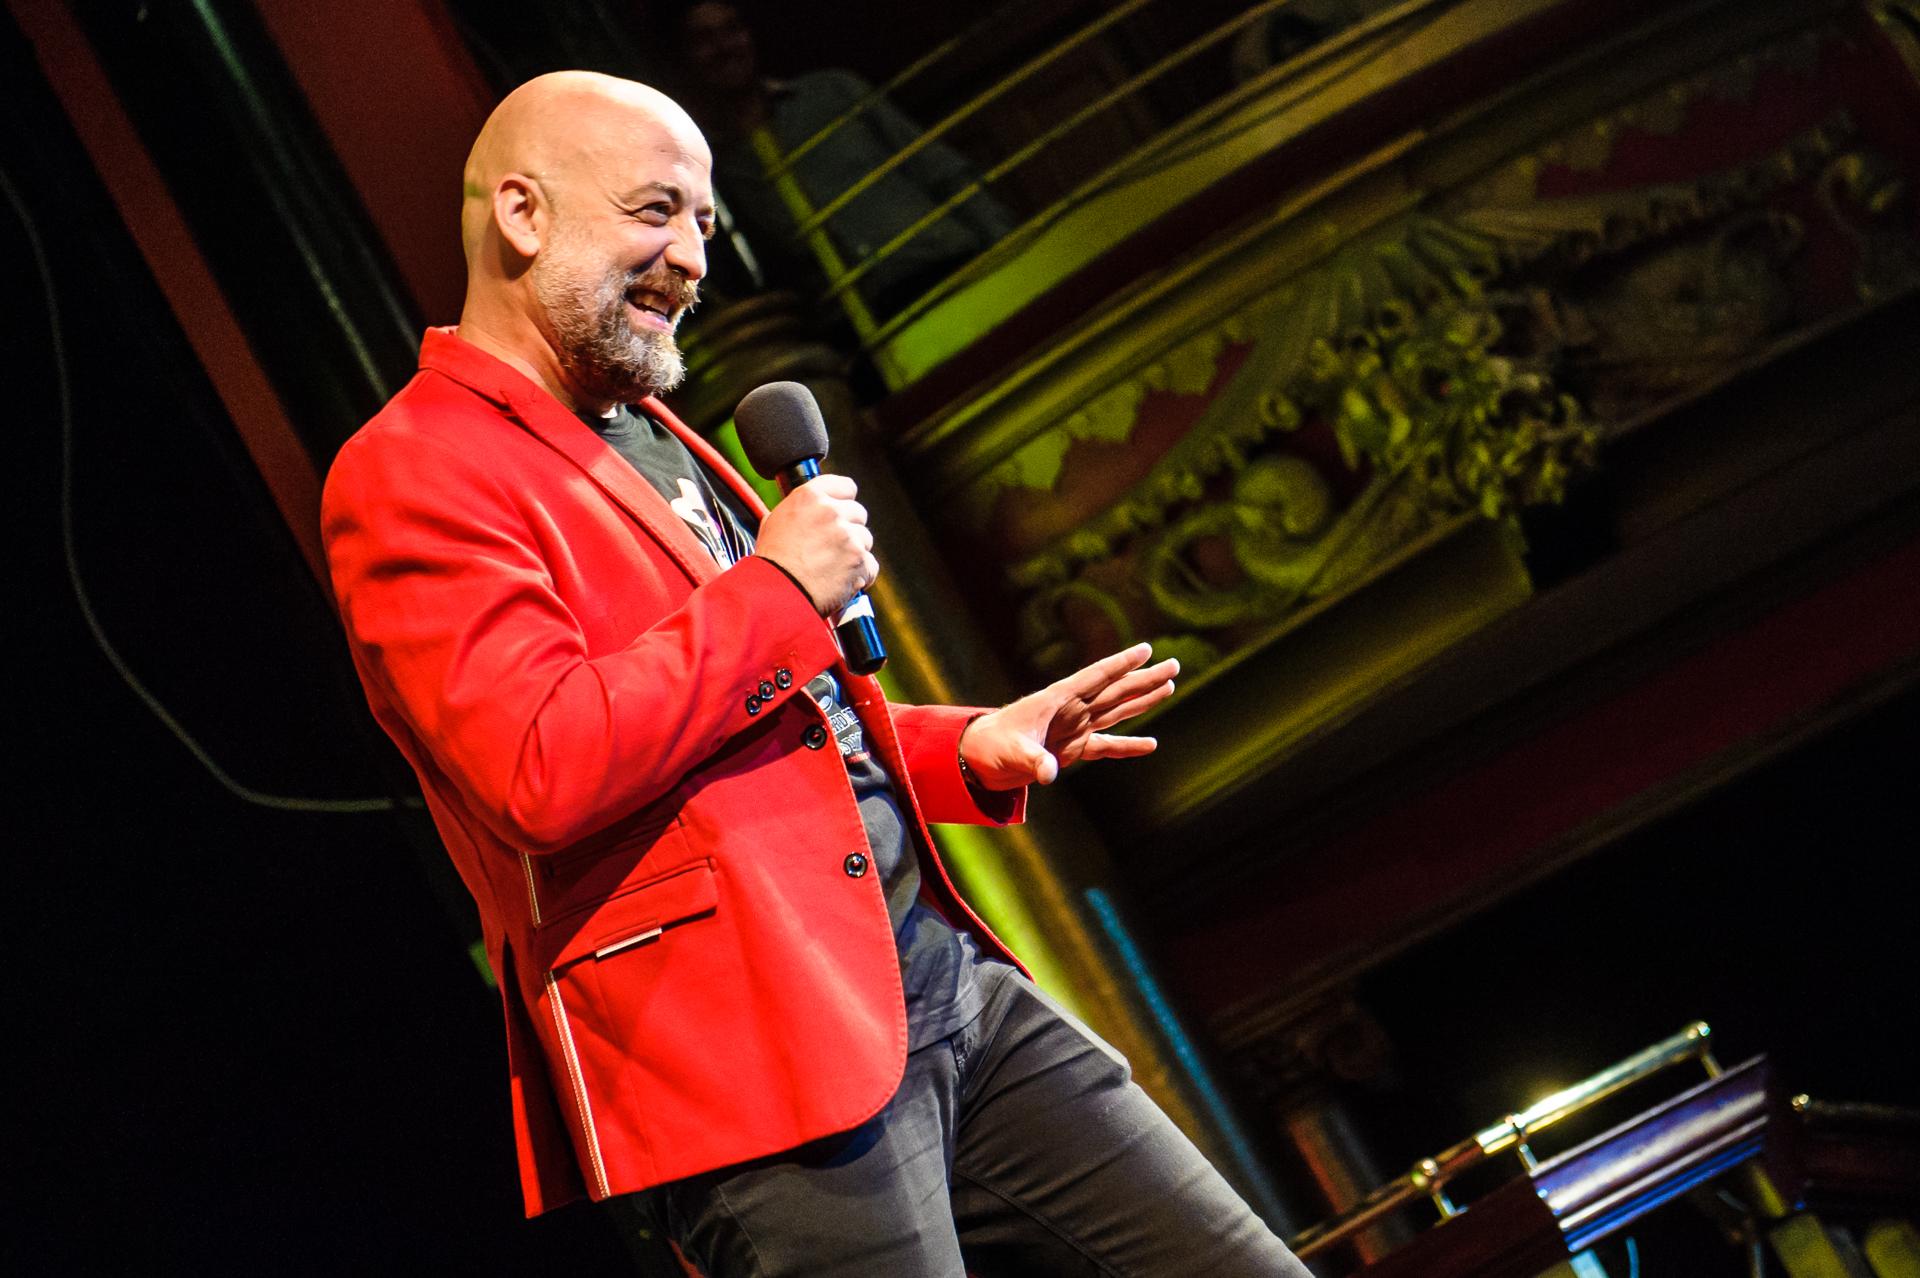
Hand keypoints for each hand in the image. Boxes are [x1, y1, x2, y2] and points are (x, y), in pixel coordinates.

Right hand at [753, 475, 876, 616]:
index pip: (846, 486)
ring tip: (833, 567)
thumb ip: (797, 510)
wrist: (776, 593)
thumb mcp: (774, 522)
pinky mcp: (859, 560)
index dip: (845, 500)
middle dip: (849, 528)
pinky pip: (871, 565)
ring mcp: (848, 536)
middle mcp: (831, 511)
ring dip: (855, 552)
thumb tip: (807, 510)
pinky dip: (861, 576)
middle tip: (832, 546)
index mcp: (810, 497)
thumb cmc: (771, 562)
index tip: (842, 510)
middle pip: (858, 512)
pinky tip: (842, 581)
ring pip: (866, 539)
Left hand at [959, 643, 1175, 788]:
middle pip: (1116, 690)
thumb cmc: (992, 746)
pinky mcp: (1074, 748)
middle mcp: (1072, 709)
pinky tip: (1151, 744)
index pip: (1096, 676)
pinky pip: (1107, 745)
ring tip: (1170, 686)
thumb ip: (1034, 760)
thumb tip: (1049, 774)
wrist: (980, 757)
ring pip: (1117, 710)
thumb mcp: (1012, 752)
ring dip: (1143, 700)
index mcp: (1058, 699)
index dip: (1121, 663)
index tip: (1145, 649)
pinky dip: (1128, 746)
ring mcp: (1075, 727)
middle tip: (1174, 665)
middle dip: (1145, 678)